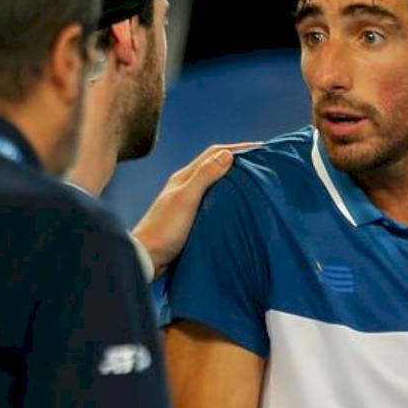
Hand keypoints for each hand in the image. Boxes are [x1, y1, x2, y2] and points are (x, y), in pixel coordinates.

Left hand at [132, 143, 257, 276]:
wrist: (146, 258)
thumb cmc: (165, 229)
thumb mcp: (186, 199)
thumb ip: (205, 176)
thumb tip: (228, 154)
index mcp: (184, 177)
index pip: (214, 154)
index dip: (237, 148)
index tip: (259, 149)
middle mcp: (186, 186)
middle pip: (214, 166)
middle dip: (237, 161)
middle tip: (260, 163)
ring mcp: (187, 202)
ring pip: (214, 184)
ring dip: (232, 179)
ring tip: (253, 182)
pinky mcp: (190, 218)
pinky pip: (213, 201)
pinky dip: (226, 197)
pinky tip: (236, 205)